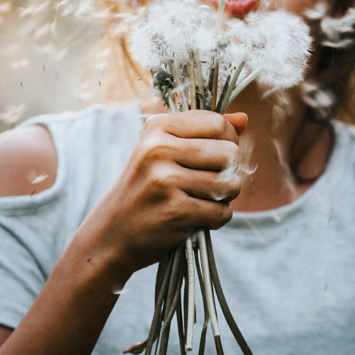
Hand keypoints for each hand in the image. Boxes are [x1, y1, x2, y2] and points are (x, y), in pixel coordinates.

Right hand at [80, 109, 247, 284]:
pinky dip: (215, 220)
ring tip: (202, 202)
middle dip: (229, 173)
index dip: (228, 143)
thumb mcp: (164, 153)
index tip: (215, 159)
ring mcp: (165, 180)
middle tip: (209, 186)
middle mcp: (159, 149)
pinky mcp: (174, 211)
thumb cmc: (144, 191)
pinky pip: (221, 212)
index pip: (218, 124)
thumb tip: (244, 119)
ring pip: (230, 184)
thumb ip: (204, 134)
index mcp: (157, 127)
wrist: (110, 235)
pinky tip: (195, 219)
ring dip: (224, 198)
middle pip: (229, 153)